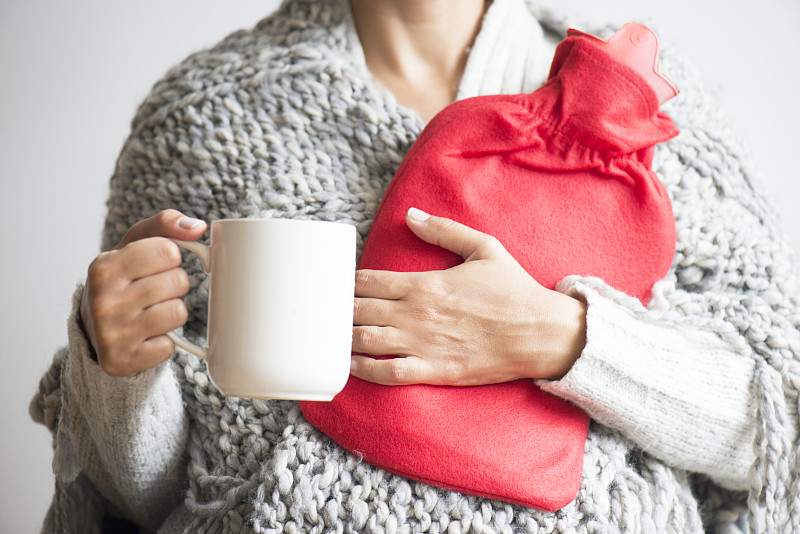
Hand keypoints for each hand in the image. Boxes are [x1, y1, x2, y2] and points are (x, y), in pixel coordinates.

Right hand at [80, 209, 206, 376]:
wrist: (96, 329)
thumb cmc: (124, 279)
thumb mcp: (136, 244)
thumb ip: (165, 225)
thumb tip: (197, 226)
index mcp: (104, 266)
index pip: (168, 251)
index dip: (171, 257)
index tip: (157, 264)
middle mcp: (103, 300)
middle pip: (178, 282)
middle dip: (175, 285)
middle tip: (154, 291)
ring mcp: (111, 333)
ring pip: (178, 313)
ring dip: (173, 312)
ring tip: (152, 311)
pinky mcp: (121, 360)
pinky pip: (169, 346)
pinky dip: (164, 341)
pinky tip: (146, 335)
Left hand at [350, 208, 586, 385]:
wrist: (541, 332)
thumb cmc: (513, 291)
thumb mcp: (483, 248)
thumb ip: (443, 230)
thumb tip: (411, 215)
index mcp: (425, 283)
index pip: (368, 281)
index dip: (346, 283)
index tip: (337, 286)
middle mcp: (417, 313)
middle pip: (360, 311)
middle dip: (339, 311)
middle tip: (326, 313)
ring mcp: (424, 344)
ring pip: (367, 342)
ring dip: (345, 339)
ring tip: (331, 338)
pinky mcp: (435, 371)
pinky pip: (390, 373)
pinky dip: (365, 371)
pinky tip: (352, 366)